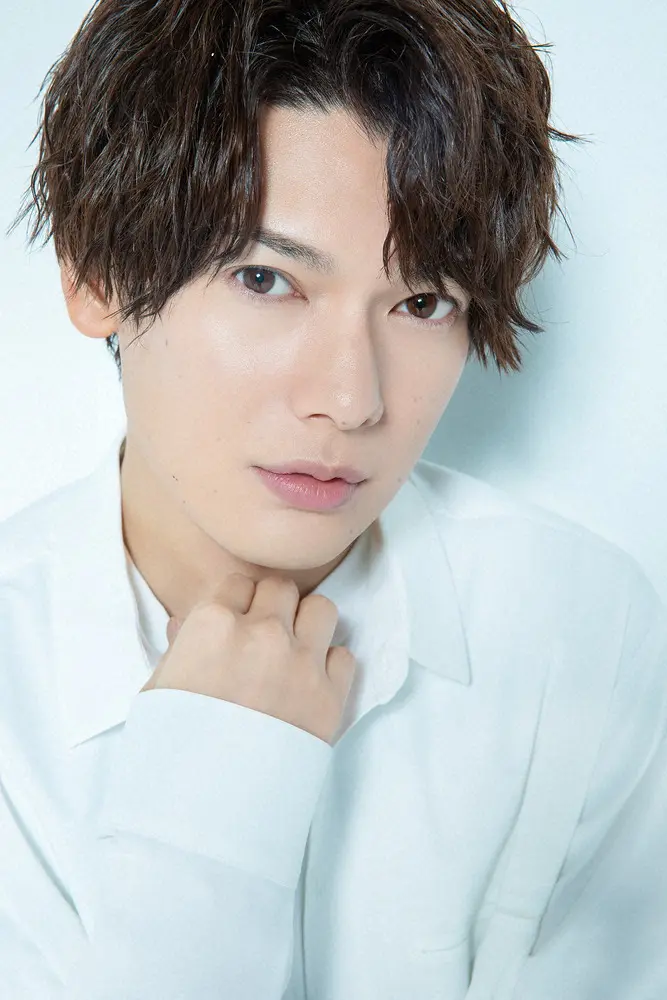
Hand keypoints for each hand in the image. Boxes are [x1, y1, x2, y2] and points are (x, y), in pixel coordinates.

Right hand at [140, 573, 356, 744]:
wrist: (205, 812)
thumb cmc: (171, 751)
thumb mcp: (159, 689)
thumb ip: (182, 647)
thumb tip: (188, 626)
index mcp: (213, 624)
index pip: (238, 583)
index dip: (236, 603)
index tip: (235, 623)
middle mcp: (262, 633)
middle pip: (281, 589)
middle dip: (272, 607)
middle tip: (263, 637)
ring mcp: (301, 662)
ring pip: (322, 609)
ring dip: (308, 625)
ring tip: (293, 651)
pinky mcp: (331, 696)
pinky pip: (344, 656)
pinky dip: (330, 665)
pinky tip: (310, 684)